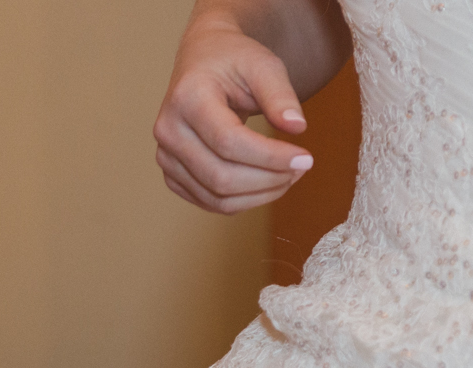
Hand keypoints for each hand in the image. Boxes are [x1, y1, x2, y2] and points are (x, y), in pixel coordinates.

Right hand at [153, 17, 314, 213]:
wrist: (203, 61)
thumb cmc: (233, 60)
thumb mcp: (263, 65)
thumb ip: (281, 95)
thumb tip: (297, 128)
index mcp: (187, 98)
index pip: (228, 142)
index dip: (270, 157)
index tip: (306, 158)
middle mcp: (168, 130)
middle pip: (221, 177)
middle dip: (269, 180)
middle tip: (300, 168)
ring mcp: (166, 156)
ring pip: (217, 198)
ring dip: (259, 195)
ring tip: (287, 176)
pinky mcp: (172, 174)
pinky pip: (210, 202)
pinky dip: (243, 201)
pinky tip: (266, 183)